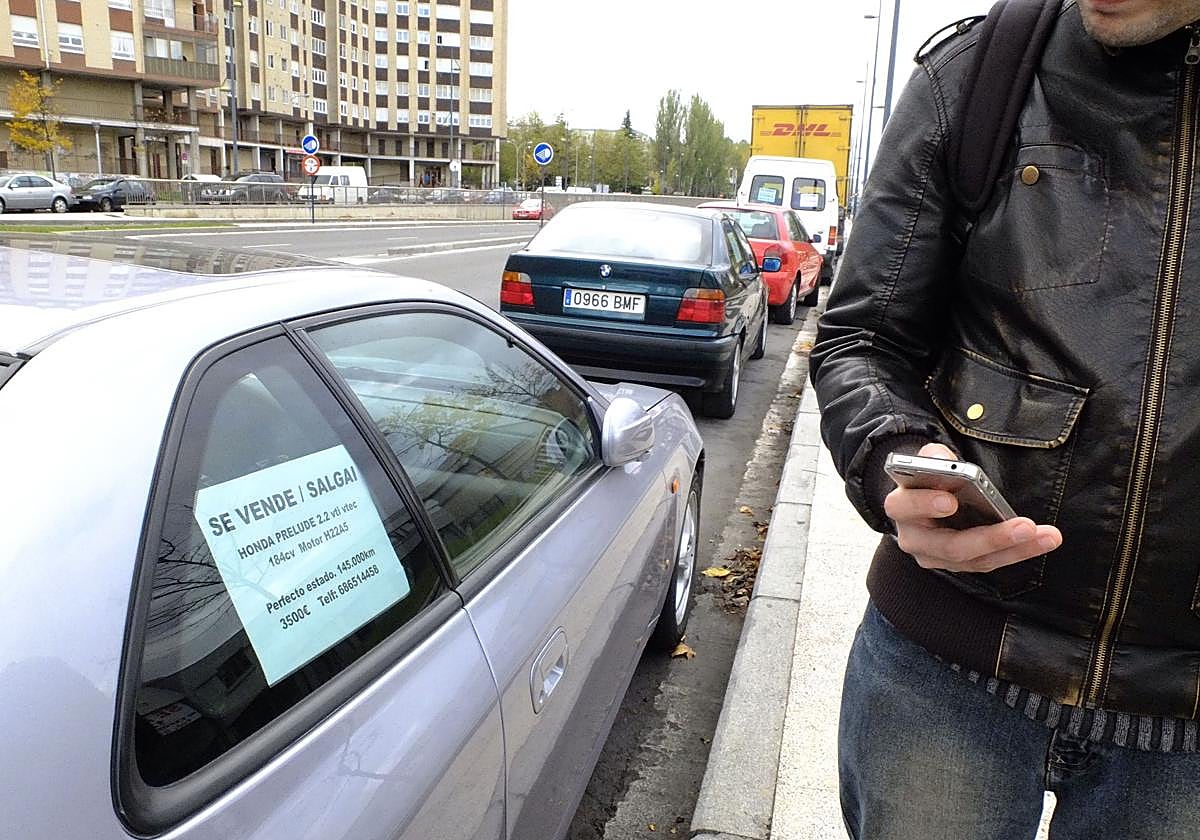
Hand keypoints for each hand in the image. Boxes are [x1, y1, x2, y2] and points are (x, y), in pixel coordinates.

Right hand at [884, 443, 1061, 572]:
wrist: (926, 500)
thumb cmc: (929, 479)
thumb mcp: (930, 461)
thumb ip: (935, 458)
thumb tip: (946, 462)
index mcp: (901, 506)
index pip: (905, 506)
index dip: (925, 504)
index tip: (950, 501)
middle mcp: (914, 537)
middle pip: (950, 545)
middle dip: (990, 537)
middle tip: (1024, 527)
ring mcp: (935, 556)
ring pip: (975, 560)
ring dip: (1015, 549)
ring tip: (1046, 536)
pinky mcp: (958, 564)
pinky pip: (988, 562)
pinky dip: (1017, 552)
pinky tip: (1041, 540)